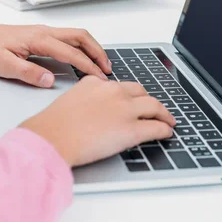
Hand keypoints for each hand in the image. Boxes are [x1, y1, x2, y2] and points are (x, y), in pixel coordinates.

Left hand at [0, 15, 110, 86]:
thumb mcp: (3, 66)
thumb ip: (27, 72)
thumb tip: (49, 80)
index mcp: (38, 40)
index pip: (71, 52)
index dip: (87, 66)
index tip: (99, 79)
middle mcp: (45, 32)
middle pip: (80, 37)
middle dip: (97, 52)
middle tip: (108, 70)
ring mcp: (45, 32)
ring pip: (76, 35)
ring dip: (92, 48)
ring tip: (102, 64)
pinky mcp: (43, 35)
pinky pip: (69, 38)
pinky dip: (82, 46)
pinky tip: (84, 57)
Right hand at [21, 76, 175, 166]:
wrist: (52, 137)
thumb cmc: (54, 124)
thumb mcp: (70, 99)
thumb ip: (85, 97)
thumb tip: (92, 106)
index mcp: (97, 83)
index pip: (120, 85)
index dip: (130, 94)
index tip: (133, 99)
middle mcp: (114, 92)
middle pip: (140, 91)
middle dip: (149, 100)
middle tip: (153, 108)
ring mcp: (125, 110)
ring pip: (154, 106)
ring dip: (163, 113)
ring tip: (168, 120)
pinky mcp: (132, 130)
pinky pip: (156, 127)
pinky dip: (165, 129)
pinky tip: (167, 132)